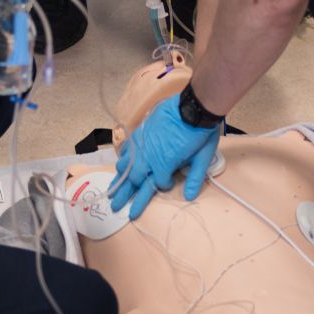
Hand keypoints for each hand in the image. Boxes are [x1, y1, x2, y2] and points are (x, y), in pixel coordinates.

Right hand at [109, 94, 218, 219]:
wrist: (193, 107)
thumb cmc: (200, 133)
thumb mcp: (202, 157)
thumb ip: (195, 177)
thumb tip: (190, 196)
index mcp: (165, 164)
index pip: (157, 184)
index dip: (162, 185)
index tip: (168, 182)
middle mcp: (149, 157)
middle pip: (134, 179)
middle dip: (126, 195)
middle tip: (115, 207)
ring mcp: (142, 145)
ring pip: (125, 166)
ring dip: (119, 179)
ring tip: (111, 191)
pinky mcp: (140, 134)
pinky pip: (126, 149)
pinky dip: (122, 159)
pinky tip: (120, 165)